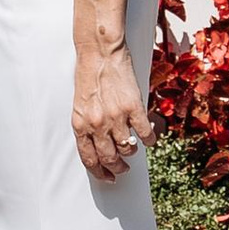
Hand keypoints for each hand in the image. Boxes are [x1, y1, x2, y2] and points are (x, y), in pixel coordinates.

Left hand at [72, 43, 153, 187]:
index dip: (99, 172)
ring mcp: (116, 117)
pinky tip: (149, 138)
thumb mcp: (80, 103)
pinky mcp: (133, 108)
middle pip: (109, 158)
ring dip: (131, 154)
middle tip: (122, 169)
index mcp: (80, 124)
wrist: (100, 51)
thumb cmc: (88, 73)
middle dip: (117, 168)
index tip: (106, 177)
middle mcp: (97, 124)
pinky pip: (144, 134)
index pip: (89, 159)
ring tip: (132, 150)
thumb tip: (98, 144)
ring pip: (127, 149)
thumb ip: (88, 124)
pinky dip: (149, 140)